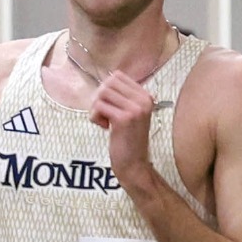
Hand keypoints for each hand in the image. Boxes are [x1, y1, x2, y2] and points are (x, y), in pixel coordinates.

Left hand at [88, 69, 154, 183]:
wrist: (134, 165)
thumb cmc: (127, 140)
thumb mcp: (131, 114)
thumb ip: (122, 97)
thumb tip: (105, 79)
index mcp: (146, 96)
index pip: (118, 76)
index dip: (106, 89)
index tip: (110, 107)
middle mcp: (143, 100)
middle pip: (108, 82)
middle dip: (99, 97)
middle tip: (104, 114)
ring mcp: (135, 109)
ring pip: (102, 93)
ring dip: (96, 107)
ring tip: (104, 121)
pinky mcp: (124, 119)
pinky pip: (99, 106)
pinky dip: (95, 117)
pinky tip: (104, 127)